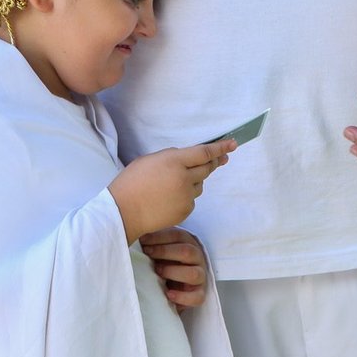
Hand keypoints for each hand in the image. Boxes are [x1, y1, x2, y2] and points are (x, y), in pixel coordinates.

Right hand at [109, 140, 235, 242]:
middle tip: (221, 159)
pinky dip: (185, 196)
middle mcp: (184, 178)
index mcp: (174, 161)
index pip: (204, 152)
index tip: (232, 144)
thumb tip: (189, 159)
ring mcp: (186, 196)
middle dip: (214, 162)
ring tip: (172, 184)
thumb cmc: (131, 183)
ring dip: (194, 180)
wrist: (124, 212)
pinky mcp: (186, 210)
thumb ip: (172, 158)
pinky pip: (191, 199)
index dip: (220, 148)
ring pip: (199, 184)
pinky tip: (168, 198)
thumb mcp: (149, 160)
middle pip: (207, 168)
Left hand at [139, 227, 208, 312]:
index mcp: (188, 243)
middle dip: (165, 252)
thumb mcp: (159, 249)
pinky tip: (169, 294)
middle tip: (148, 253)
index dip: (159, 237)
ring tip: (158, 272)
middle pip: (187, 251)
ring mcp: (200, 277)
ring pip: (194, 274)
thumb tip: (134, 234)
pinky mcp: (199, 294)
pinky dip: (182, 297)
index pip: (178, 235)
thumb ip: (152, 242)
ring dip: (173, 272)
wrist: (173, 285)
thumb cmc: (162, 262)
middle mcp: (197, 258)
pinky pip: (196, 297)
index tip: (142, 240)